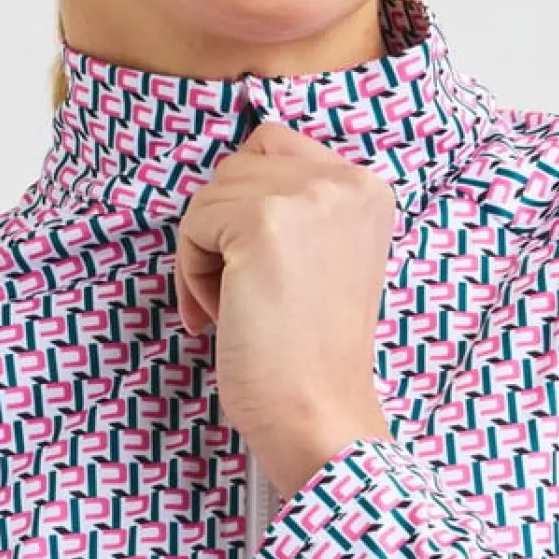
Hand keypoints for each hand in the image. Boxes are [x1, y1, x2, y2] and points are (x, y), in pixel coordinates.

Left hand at [174, 121, 396, 496]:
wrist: (318, 414)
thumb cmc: (309, 353)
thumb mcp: (325, 255)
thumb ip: (296, 206)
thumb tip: (228, 178)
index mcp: (367, 187)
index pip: (271, 144)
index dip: (246, 201)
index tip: (256, 264)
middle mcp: (347, 180)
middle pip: (236, 166)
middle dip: (223, 229)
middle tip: (242, 294)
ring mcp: (308, 196)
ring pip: (211, 194)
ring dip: (205, 254)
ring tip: (236, 308)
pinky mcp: (265, 222)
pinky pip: (195, 224)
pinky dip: (192, 273)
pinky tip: (220, 316)